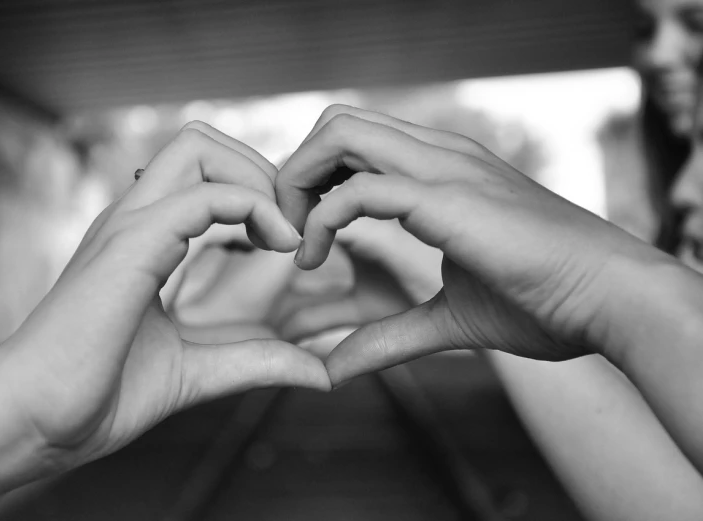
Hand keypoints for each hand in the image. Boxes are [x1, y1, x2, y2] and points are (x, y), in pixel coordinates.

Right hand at [0, 122, 330, 470]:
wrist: (34, 423)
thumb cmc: (99, 396)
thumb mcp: (200, 370)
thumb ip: (258, 362)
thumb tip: (321, 373)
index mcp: (144, 238)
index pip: (203, 172)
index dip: (256, 191)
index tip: (288, 241)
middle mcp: (135, 218)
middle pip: (202, 140)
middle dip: (261, 170)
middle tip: (291, 228)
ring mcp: (129, 225)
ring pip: (199, 145)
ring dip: (258, 178)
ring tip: (286, 234)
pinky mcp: (131, 246)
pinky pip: (202, 195)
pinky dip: (253, 207)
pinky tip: (277, 247)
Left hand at [276, 105, 675, 384]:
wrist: (610, 300)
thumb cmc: (546, 302)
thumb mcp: (449, 320)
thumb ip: (389, 337)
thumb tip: (335, 368)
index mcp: (442, 169)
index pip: (356, 139)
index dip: (315, 177)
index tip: (300, 231)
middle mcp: (439, 154)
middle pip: (337, 121)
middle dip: (295, 171)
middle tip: (285, 230)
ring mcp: (444, 168)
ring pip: (340, 133)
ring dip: (298, 183)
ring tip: (293, 241)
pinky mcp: (448, 198)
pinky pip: (359, 189)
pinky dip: (319, 219)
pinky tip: (312, 258)